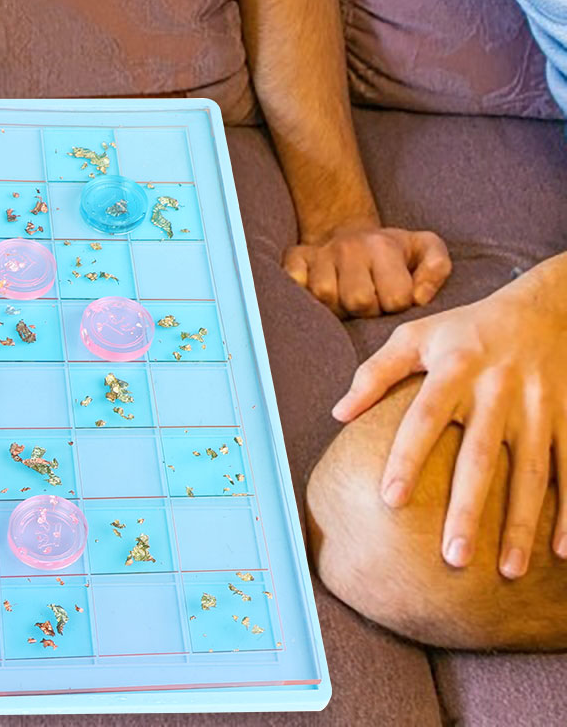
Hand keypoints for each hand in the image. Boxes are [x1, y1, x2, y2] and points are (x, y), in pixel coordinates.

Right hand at [283, 221, 450, 317]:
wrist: (353, 231)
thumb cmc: (394, 250)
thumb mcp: (426, 249)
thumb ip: (437, 268)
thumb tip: (420, 297)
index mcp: (383, 246)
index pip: (395, 299)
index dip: (397, 305)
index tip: (395, 296)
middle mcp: (348, 247)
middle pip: (358, 301)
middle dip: (369, 310)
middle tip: (371, 301)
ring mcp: (320, 252)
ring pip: (325, 296)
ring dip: (339, 306)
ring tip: (348, 299)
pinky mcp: (296, 257)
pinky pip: (294, 281)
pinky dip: (302, 291)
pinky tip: (321, 293)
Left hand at [331, 254, 566, 578]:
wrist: (543, 310)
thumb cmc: (465, 330)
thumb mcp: (415, 337)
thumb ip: (374, 374)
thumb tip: (338, 413)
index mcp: (454, 368)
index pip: (424, 417)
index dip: (406, 457)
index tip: (390, 500)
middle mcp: (497, 390)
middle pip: (480, 456)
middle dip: (468, 508)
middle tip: (453, 558)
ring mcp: (538, 407)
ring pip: (532, 473)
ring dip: (522, 524)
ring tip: (507, 571)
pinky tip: (561, 553)